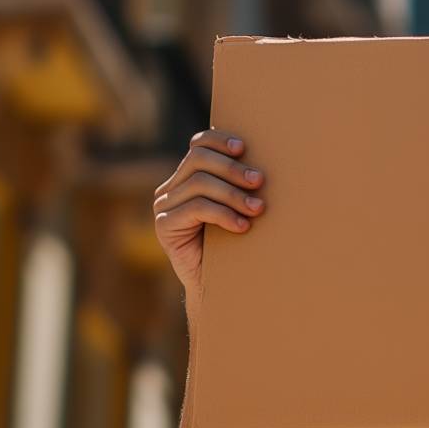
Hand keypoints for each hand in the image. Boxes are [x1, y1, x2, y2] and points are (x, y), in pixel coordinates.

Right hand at [153, 127, 267, 303]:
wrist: (219, 287)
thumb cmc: (235, 245)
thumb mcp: (238, 209)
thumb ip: (240, 185)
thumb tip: (264, 162)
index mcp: (187, 177)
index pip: (198, 145)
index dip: (219, 140)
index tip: (244, 148)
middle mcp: (171, 188)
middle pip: (199, 159)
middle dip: (232, 168)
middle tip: (259, 181)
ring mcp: (164, 205)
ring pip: (200, 183)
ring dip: (233, 194)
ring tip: (257, 208)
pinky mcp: (164, 225)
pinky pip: (196, 209)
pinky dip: (223, 214)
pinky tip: (242, 226)